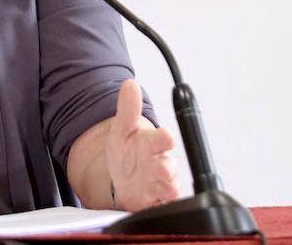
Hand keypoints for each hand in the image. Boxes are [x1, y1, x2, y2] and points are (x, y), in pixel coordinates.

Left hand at [105, 80, 178, 209]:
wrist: (121, 176)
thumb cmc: (127, 151)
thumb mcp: (122, 129)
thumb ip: (127, 108)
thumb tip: (129, 84)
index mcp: (153, 144)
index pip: (163, 139)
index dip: (165, 138)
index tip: (166, 136)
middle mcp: (160, 164)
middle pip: (169, 166)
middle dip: (167, 168)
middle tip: (163, 169)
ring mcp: (158, 185)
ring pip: (169, 188)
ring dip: (167, 189)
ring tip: (165, 188)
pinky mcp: (154, 202)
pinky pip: (162, 207)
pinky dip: (161, 207)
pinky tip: (157, 206)